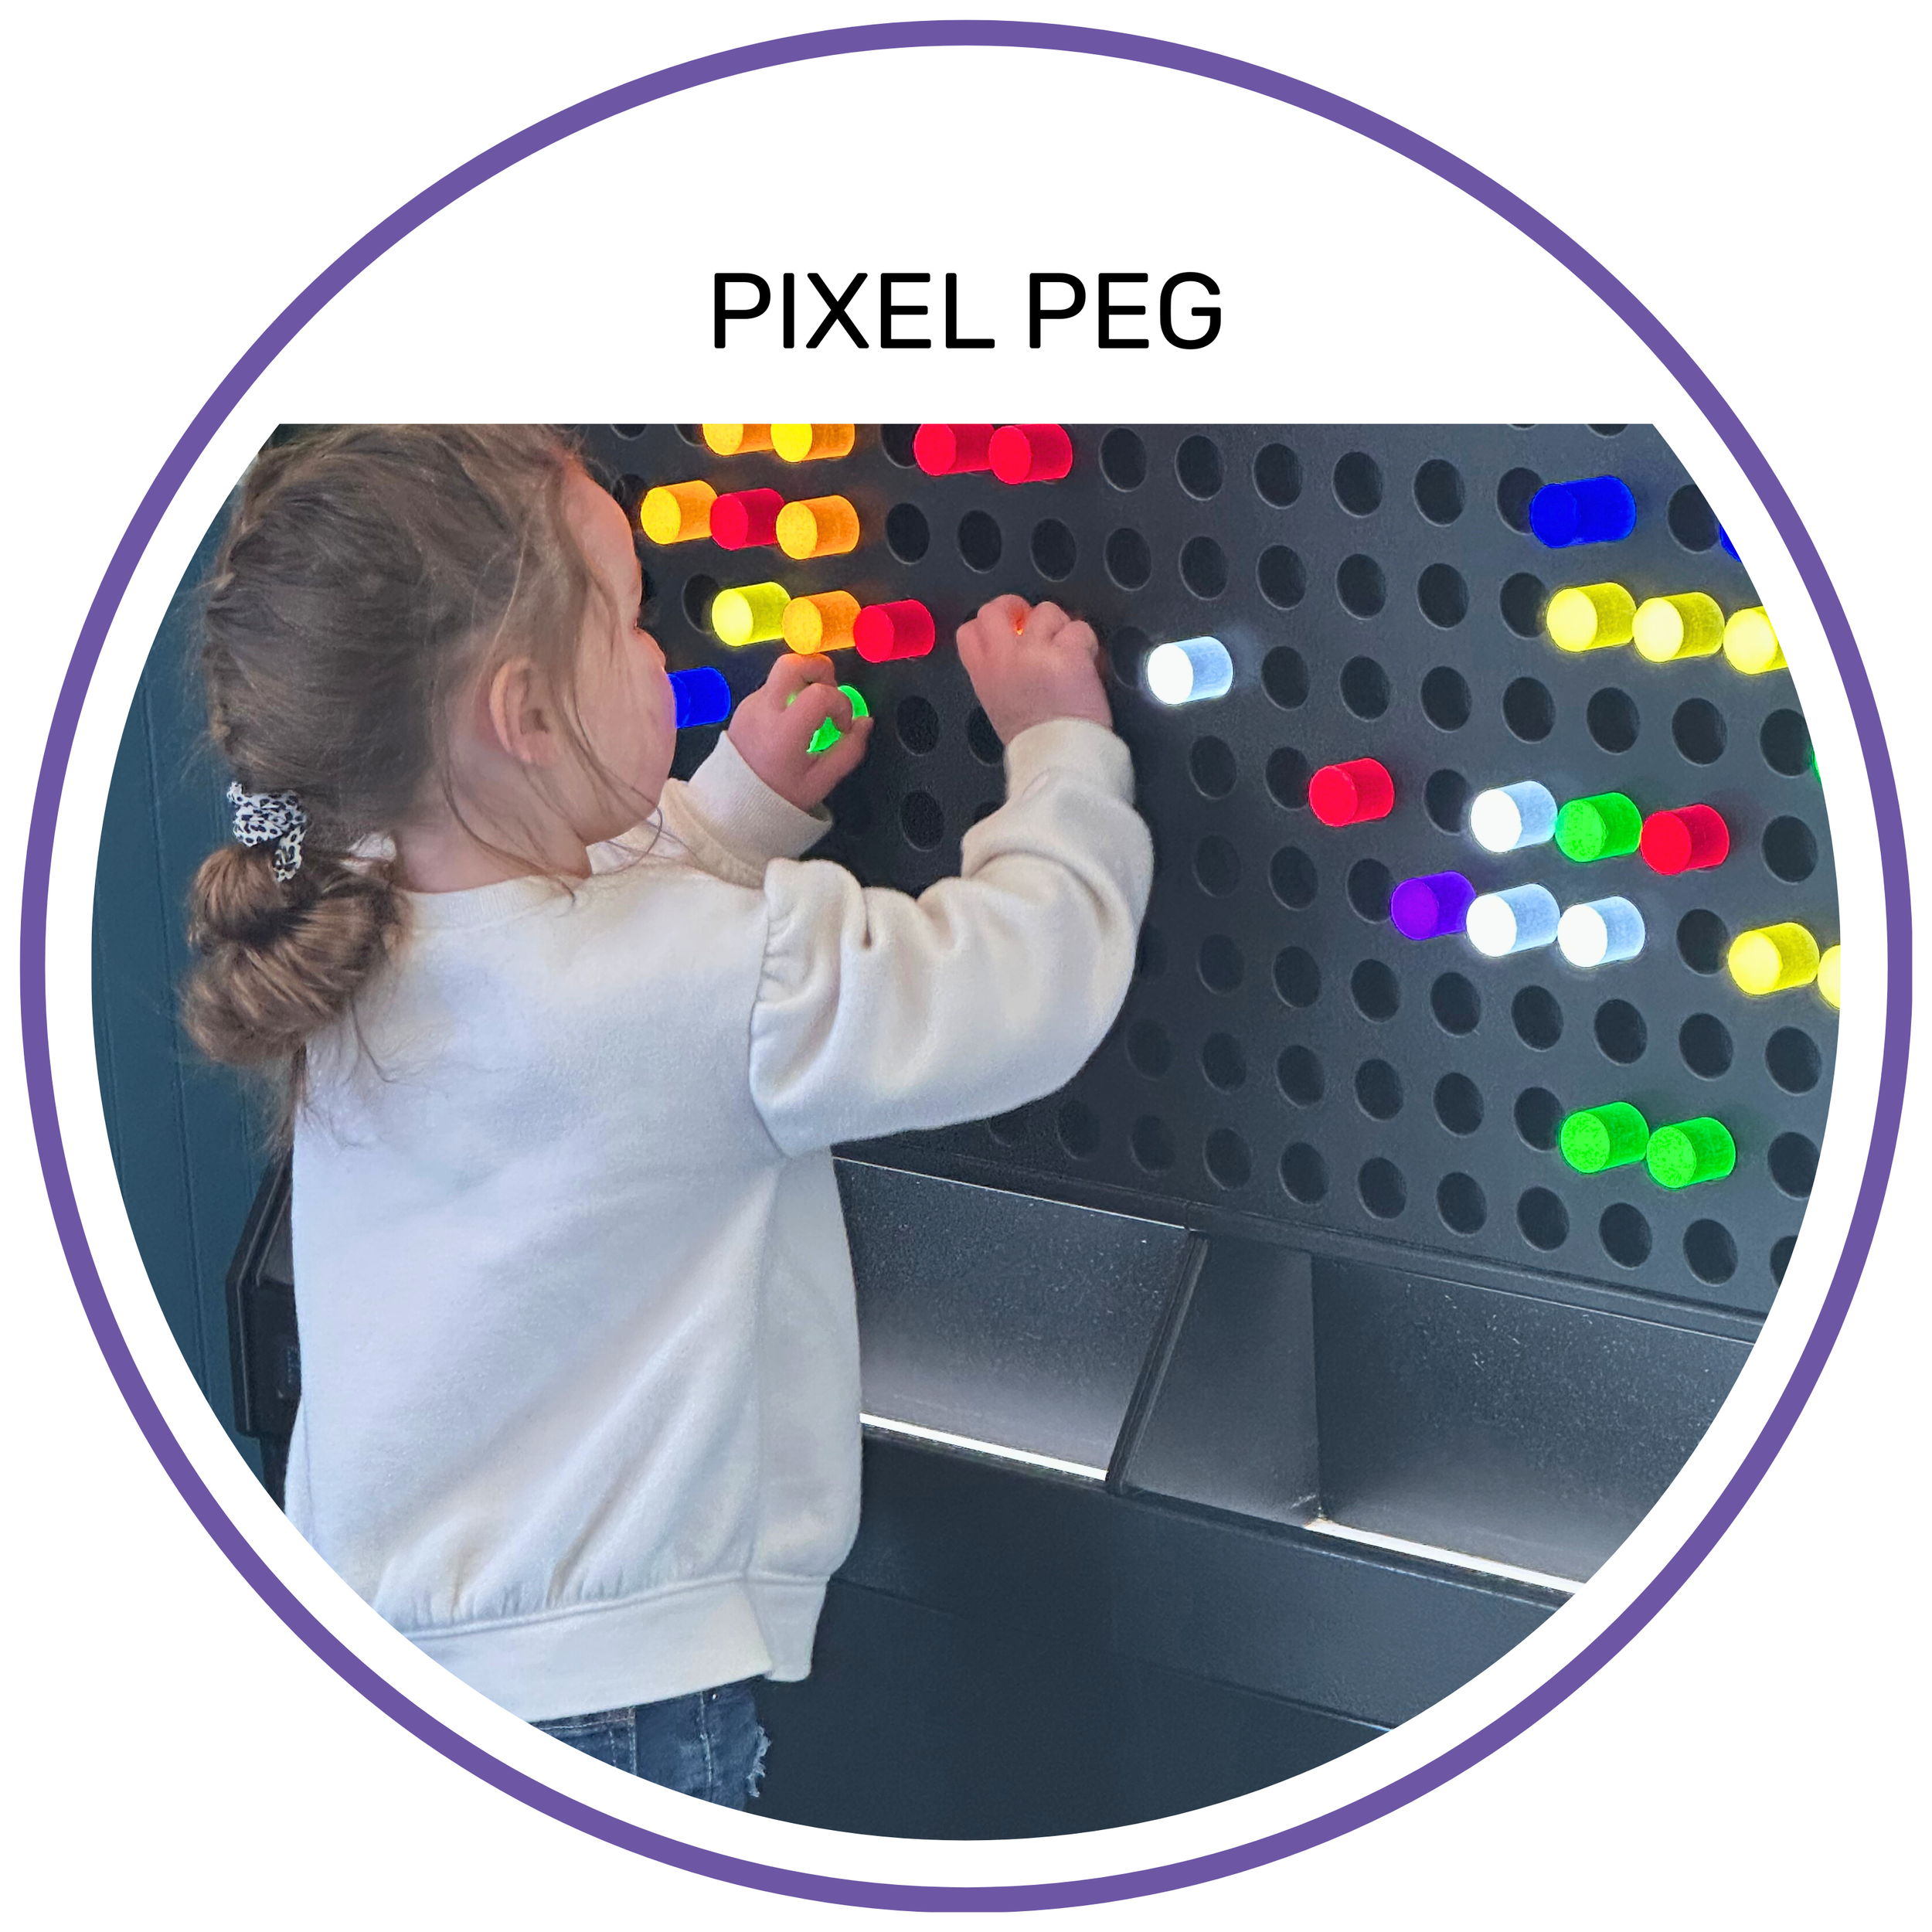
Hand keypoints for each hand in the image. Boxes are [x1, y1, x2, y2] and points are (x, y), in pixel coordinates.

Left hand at [728, 651, 871, 809]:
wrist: (733, 803)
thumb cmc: (780, 795)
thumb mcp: (821, 782)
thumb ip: (849, 751)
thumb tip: (865, 722)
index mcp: (784, 732)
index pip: (820, 694)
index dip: (841, 704)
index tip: (842, 726)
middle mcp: (763, 710)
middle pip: (793, 663)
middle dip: (821, 669)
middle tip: (830, 693)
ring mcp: (751, 704)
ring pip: (783, 672)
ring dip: (806, 682)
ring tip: (814, 711)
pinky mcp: (745, 705)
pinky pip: (774, 687)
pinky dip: (791, 694)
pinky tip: (794, 721)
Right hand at [955, 595, 1111, 745]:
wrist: (1058, 757)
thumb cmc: (1035, 742)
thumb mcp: (1000, 708)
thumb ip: (1001, 676)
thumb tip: (1015, 654)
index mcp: (984, 674)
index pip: (969, 630)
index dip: (989, 622)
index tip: (1007, 627)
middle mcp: (1005, 658)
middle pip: (997, 608)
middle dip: (1017, 607)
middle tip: (1035, 623)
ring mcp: (1035, 653)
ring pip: (1046, 611)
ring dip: (1060, 627)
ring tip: (1067, 654)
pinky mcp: (1067, 654)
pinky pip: (1079, 629)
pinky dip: (1086, 643)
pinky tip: (1086, 663)